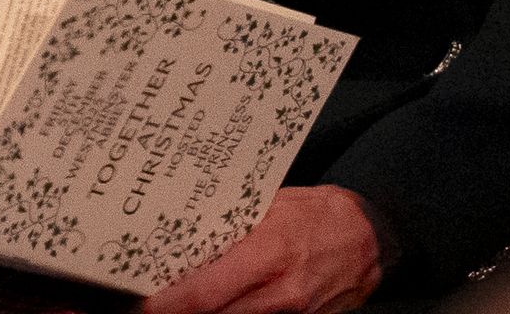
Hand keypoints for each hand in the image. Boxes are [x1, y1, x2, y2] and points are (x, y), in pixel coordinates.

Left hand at [140, 186, 382, 313]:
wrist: (368, 239)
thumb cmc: (314, 214)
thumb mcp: (269, 206)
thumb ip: (228, 223)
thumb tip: (180, 233)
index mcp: (269, 252)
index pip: (206, 290)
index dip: (169, 303)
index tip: (141, 303)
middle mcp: (280, 291)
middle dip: (177, 311)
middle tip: (143, 304)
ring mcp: (291, 313)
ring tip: (171, 302)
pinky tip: (210, 305)